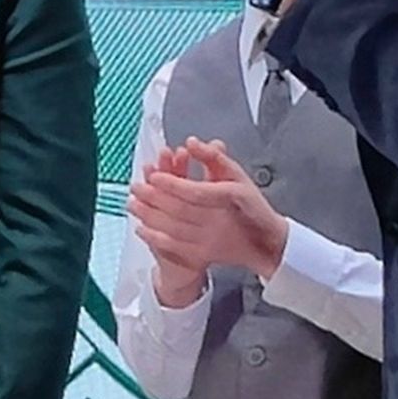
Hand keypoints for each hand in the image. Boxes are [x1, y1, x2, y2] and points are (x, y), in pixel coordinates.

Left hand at [127, 137, 289, 280]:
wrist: (265, 241)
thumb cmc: (251, 205)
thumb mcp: (236, 175)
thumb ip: (213, 157)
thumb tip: (192, 142)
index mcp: (230, 197)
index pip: (195, 191)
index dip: (172, 183)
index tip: (153, 175)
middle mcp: (220, 221)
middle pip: (180, 210)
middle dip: (154, 198)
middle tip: (135, 187)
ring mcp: (211, 241)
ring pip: (174, 229)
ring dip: (149, 216)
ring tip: (131, 204)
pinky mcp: (204, 256)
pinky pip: (175, 248)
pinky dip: (155, 238)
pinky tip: (141, 229)